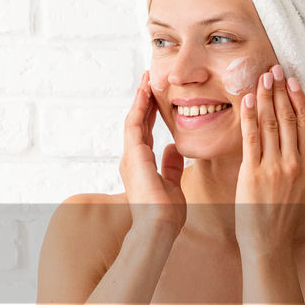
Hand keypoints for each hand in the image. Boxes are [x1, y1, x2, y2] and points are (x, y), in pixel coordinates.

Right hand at [120, 71, 185, 233]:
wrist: (158, 226)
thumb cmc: (166, 213)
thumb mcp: (173, 183)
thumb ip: (171, 165)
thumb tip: (174, 148)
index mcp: (141, 164)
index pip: (144, 131)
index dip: (149, 112)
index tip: (155, 95)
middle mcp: (131, 158)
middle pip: (136, 122)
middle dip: (143, 100)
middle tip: (148, 78)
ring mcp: (130, 156)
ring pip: (133, 119)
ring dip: (140, 98)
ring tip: (146, 78)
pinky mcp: (133, 155)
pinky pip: (134, 124)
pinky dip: (139, 106)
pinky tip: (146, 91)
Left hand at [234, 64, 304, 252]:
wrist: (269, 242)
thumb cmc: (286, 217)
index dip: (299, 99)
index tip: (292, 80)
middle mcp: (295, 163)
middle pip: (289, 118)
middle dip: (280, 91)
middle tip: (274, 69)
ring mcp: (274, 168)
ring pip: (271, 124)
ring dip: (265, 97)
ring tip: (261, 78)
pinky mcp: (254, 173)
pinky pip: (251, 139)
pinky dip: (249, 117)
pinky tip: (247, 100)